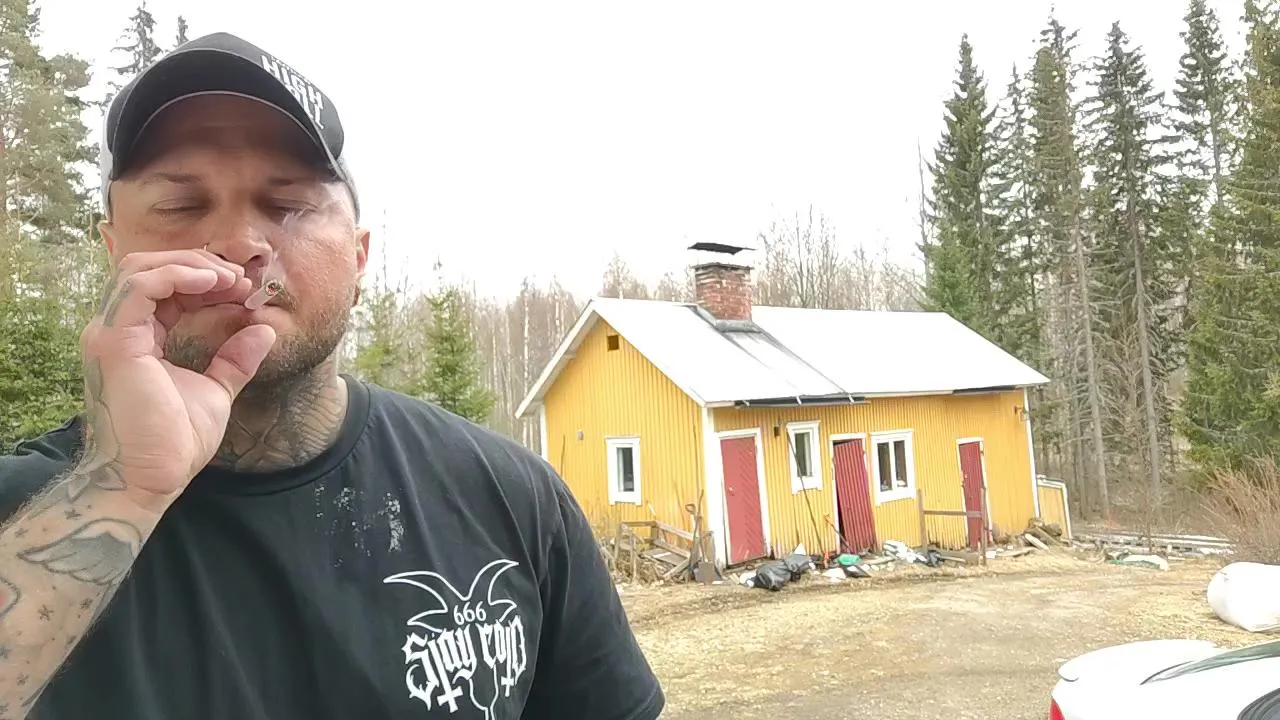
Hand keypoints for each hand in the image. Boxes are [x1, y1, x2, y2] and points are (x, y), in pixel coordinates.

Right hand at [77, 248, 277, 501]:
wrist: (150, 478)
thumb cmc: (173, 442)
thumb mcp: (215, 390)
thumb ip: (234, 360)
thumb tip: (264, 331)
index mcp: (135, 340)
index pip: (164, 290)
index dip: (204, 281)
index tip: (244, 289)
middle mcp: (115, 331)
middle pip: (150, 270)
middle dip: (200, 267)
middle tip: (241, 279)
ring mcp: (109, 334)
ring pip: (140, 269)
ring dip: (191, 266)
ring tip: (230, 279)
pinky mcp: (114, 342)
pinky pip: (140, 286)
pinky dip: (177, 274)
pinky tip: (212, 283)